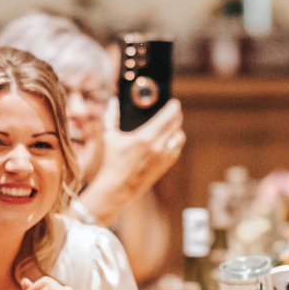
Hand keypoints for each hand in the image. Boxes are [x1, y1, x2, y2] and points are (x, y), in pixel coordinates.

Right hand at [82, 99, 184, 224]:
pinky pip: (177, 149)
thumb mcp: (109, 137)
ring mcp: (164, 157)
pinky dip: (175, 141)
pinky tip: (170, 138)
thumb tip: (113, 101)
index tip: (174, 102)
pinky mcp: (165, 166)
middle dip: (176, 115)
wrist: (118, 188)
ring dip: (177, 128)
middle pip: (176, 124)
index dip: (174, 107)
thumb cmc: (112, 161)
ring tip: (172, 124)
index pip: (168, 116)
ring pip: (179, 137)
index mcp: (145, 137)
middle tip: (174, 110)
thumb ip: (111, 117)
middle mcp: (158, 146)